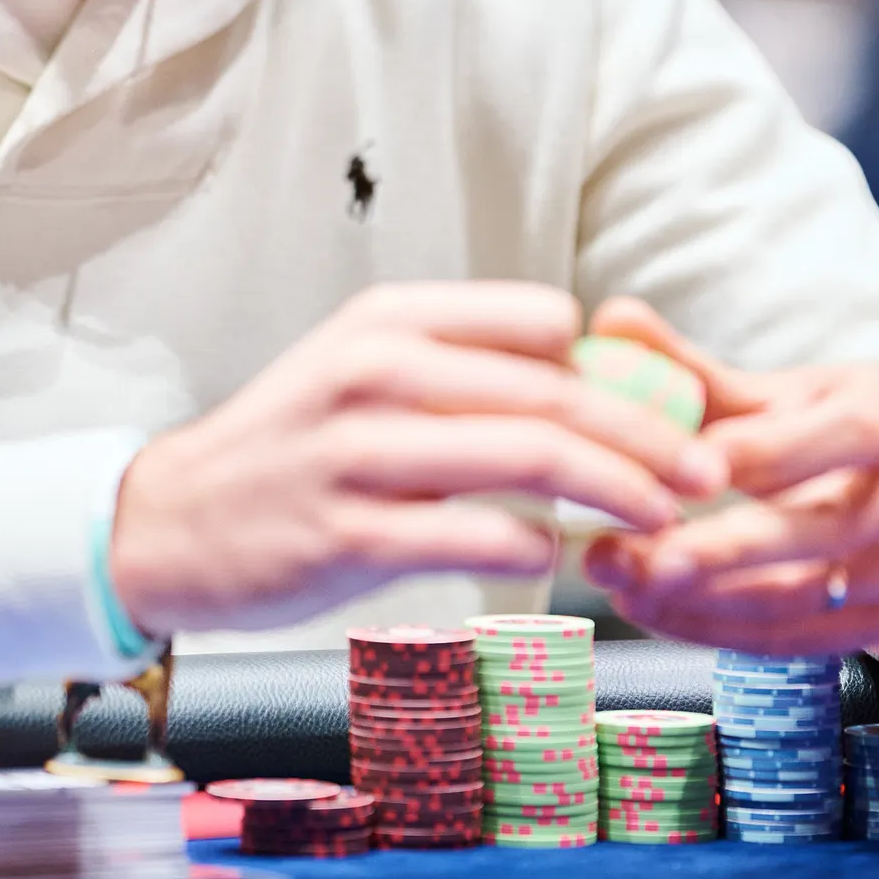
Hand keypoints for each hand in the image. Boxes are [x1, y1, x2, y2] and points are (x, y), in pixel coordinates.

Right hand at [108, 282, 726, 635]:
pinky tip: (562, 559)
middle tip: (706, 470)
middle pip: (550, 394)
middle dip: (647, 434)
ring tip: (665, 517)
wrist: (172, 521)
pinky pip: (472, 536)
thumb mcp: (361, 371)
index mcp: (387, 319)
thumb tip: (586, 372)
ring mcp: (358, 453)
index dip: (614, 367)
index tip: (667, 407)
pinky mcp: (347, 535)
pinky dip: (535, 549)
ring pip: (526, 459)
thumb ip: (462, 367)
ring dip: (616, 490)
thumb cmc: (290, 447)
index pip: (540, 320)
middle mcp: (374, 371)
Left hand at [582, 296, 878, 653]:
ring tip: (624, 582)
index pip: (841, 437)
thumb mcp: (776, 390)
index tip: (689, 465)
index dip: (766, 452)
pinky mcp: (877, 623)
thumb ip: (691, 367)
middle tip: (637, 555)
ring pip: (803, 597)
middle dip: (720, 549)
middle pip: (821, 532)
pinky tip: (655, 608)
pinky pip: (794, 640)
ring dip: (706, 599)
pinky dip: (719, 630)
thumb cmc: (824, 427)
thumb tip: (612, 321)